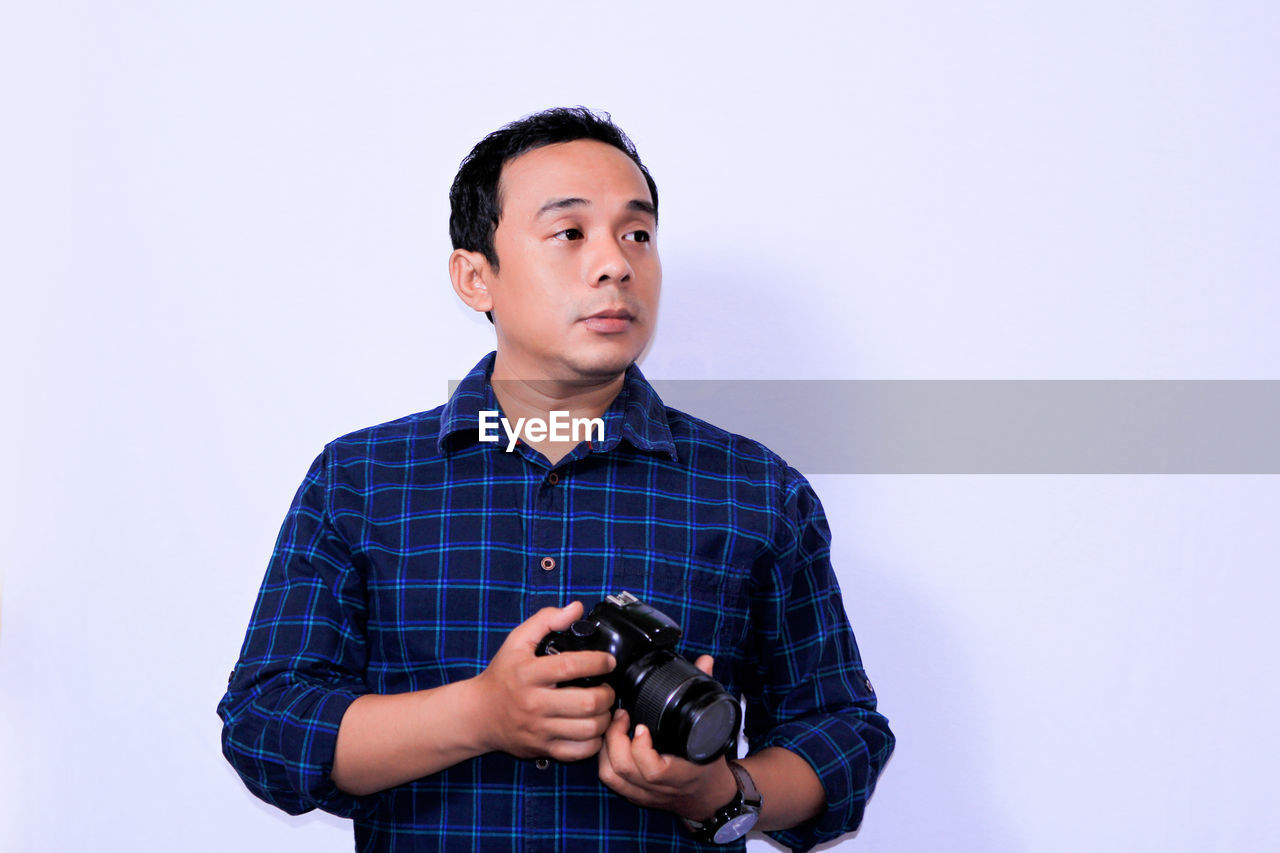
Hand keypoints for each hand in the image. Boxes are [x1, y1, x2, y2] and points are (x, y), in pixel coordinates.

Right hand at [471, 602, 616, 761]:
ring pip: (587, 729)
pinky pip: (579, 752)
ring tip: (603, 707)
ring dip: (605, 717)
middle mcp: (534, 703)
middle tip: (607, 687)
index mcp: (528, 674)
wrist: (478, 714)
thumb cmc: (502, 676)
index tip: (608, 661)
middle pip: (586, 702)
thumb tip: (576, 608)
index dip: (597, 662)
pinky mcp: (543, 749)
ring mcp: (539, 729)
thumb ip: (546, 620)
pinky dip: (594, 741)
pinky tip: (593, 728)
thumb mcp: (517, 641)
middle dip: (607, 693)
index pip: (570, 667)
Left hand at [597, 654, 738, 820]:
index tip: (641, 725)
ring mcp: (645, 794)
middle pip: (625, 770)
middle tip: (621, 715)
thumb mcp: (714, 732)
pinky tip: (610, 740)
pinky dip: (604, 758)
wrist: (708, 797)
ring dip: (607, 747)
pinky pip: (611, 780)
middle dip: (616, 738)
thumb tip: (706, 662)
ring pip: (612, 776)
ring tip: (614, 725)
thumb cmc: (710, 765)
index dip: (642, 748)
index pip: (654, 771)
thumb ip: (708, 694)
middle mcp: (660, 788)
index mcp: (683, 774)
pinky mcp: (634, 795)